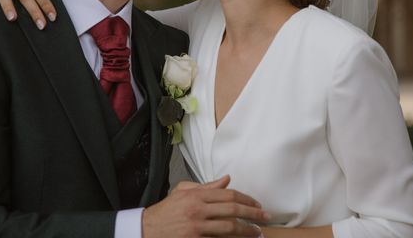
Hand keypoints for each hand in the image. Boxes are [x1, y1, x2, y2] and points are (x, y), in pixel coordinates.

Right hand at [143, 175, 268, 237]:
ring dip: (247, 230)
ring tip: (257, 232)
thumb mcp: (182, 192)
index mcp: (196, 195)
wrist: (146, 230)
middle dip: (253, 213)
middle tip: (266, 217)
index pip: (228, 194)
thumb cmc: (165, 212)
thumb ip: (206, 186)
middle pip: (232, 209)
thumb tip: (227, 180)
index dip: (247, 199)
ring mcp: (196, 226)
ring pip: (229, 227)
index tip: (258, 205)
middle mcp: (198, 209)